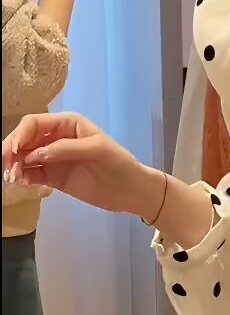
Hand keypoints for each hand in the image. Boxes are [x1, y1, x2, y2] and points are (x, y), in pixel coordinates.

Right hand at [2, 112, 160, 217]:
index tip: (14, 151)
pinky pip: (31, 173)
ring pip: (24, 157)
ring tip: (12, 177)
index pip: (35, 123)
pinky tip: (20, 182)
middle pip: (24, 139)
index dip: (21, 134)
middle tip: (4, 166)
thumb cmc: (120, 165)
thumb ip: (67, 149)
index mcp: (68, 124)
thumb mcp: (98, 151)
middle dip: (11, 150)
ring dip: (13, 165)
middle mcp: (57, 138)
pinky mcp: (53, 176)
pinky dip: (22, 176)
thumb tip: (37, 153)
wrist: (132, 191)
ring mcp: (53, 158)